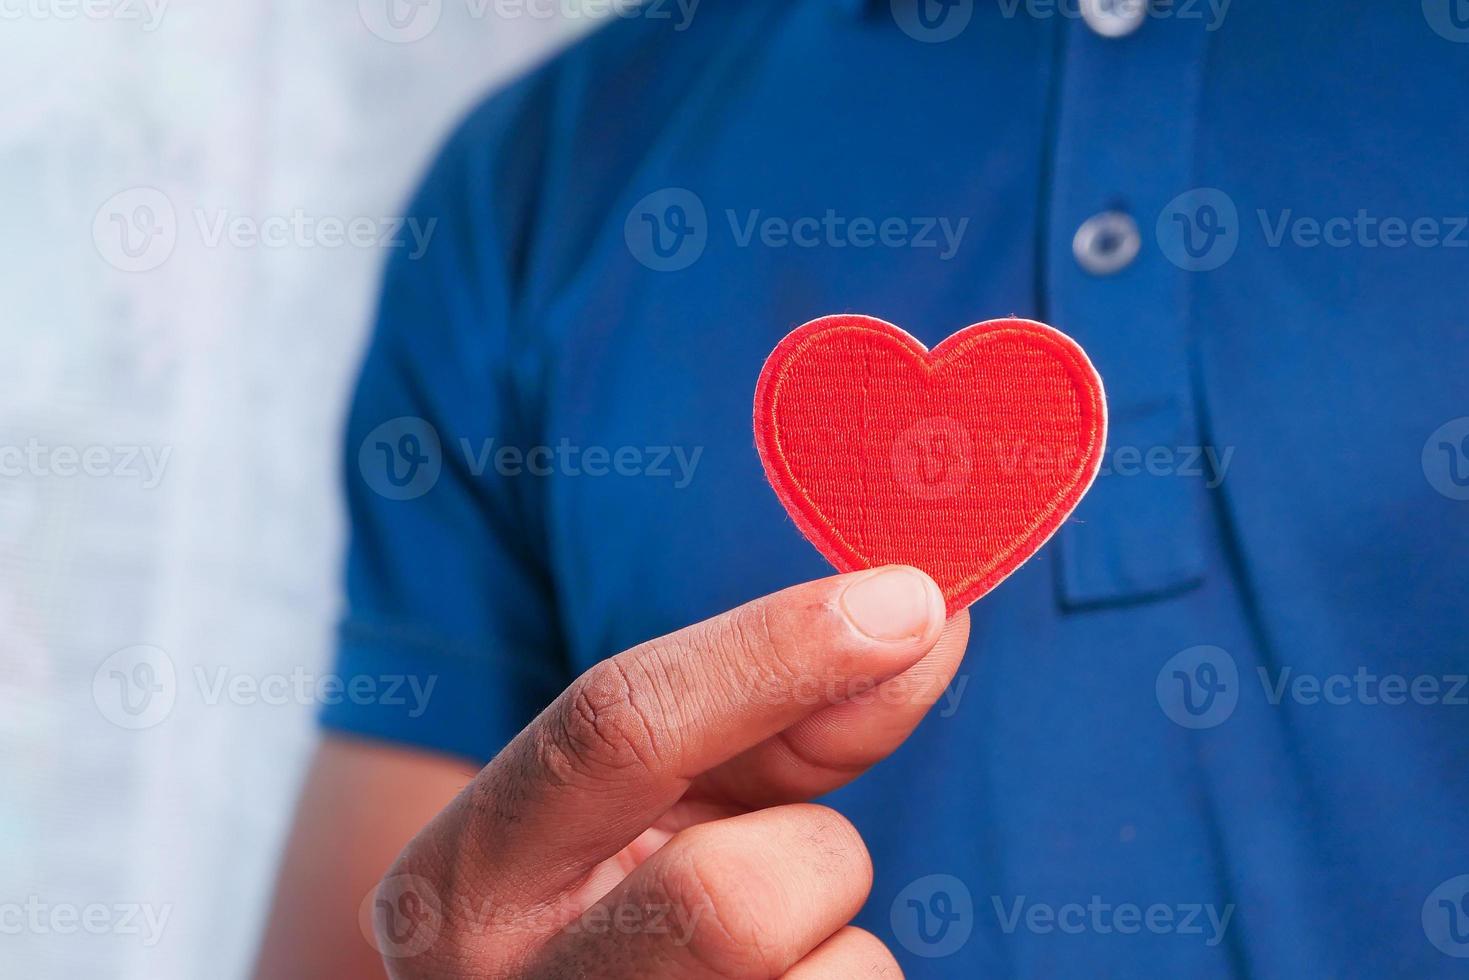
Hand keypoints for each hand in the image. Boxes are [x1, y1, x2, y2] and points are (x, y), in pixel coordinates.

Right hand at [374, 566, 969, 978]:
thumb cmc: (624, 911)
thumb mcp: (653, 811)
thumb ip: (774, 718)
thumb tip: (921, 619)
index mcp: (460, 879)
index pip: (612, 729)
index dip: (775, 649)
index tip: (908, 598)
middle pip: (729, 901)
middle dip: (813, 859)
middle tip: (800, 864)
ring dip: (840, 950)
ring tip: (766, 965)